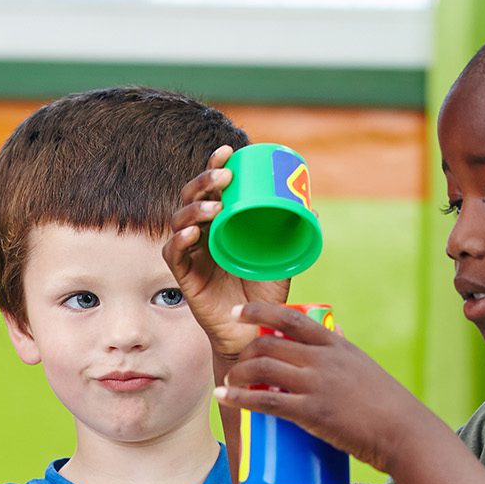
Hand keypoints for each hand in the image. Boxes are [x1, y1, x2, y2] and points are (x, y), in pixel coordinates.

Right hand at [161, 145, 291, 363]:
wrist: (254, 332)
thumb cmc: (264, 295)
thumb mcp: (281, 260)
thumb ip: (290, 236)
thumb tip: (310, 208)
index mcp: (222, 225)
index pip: (212, 190)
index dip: (215, 168)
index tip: (228, 151)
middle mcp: (203, 236)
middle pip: (191, 199)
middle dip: (203, 183)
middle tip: (223, 178)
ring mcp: (192, 255)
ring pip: (178, 222)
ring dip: (193, 210)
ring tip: (212, 207)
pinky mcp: (184, 277)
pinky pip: (174, 254)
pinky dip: (179, 241)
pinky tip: (191, 234)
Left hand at [215, 302, 442, 472]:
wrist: (404, 432)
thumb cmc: (386, 402)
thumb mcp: (363, 364)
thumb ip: (343, 347)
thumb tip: (334, 328)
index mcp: (335, 345)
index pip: (290, 318)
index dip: (259, 312)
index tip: (238, 314)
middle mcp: (323, 359)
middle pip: (268, 343)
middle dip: (244, 352)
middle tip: (235, 366)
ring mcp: (317, 384)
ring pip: (262, 367)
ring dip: (237, 375)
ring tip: (229, 384)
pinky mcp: (311, 412)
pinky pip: (266, 400)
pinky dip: (240, 398)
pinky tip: (225, 398)